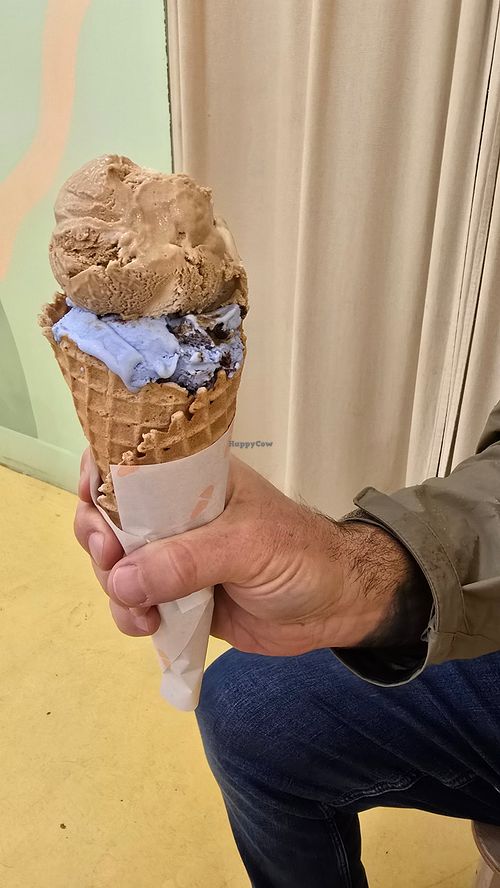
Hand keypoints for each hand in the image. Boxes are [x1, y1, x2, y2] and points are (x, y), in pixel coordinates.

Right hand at [75, 450, 412, 655]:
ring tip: (140, 609)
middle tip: (110, 562)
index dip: (100, 475)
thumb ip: (186, 560)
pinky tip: (148, 625)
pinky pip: (133, 603)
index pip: (132, 461)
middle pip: (109, 515)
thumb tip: (120, 578)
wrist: (335, 608)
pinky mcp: (176, 597)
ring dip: (113, 585)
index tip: (94, 504)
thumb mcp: (247, 545)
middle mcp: (174, 513)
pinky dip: (130, 615)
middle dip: (98, 538)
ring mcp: (172, 556)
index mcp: (191, 479)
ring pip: (115, 564)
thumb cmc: (300, 555)